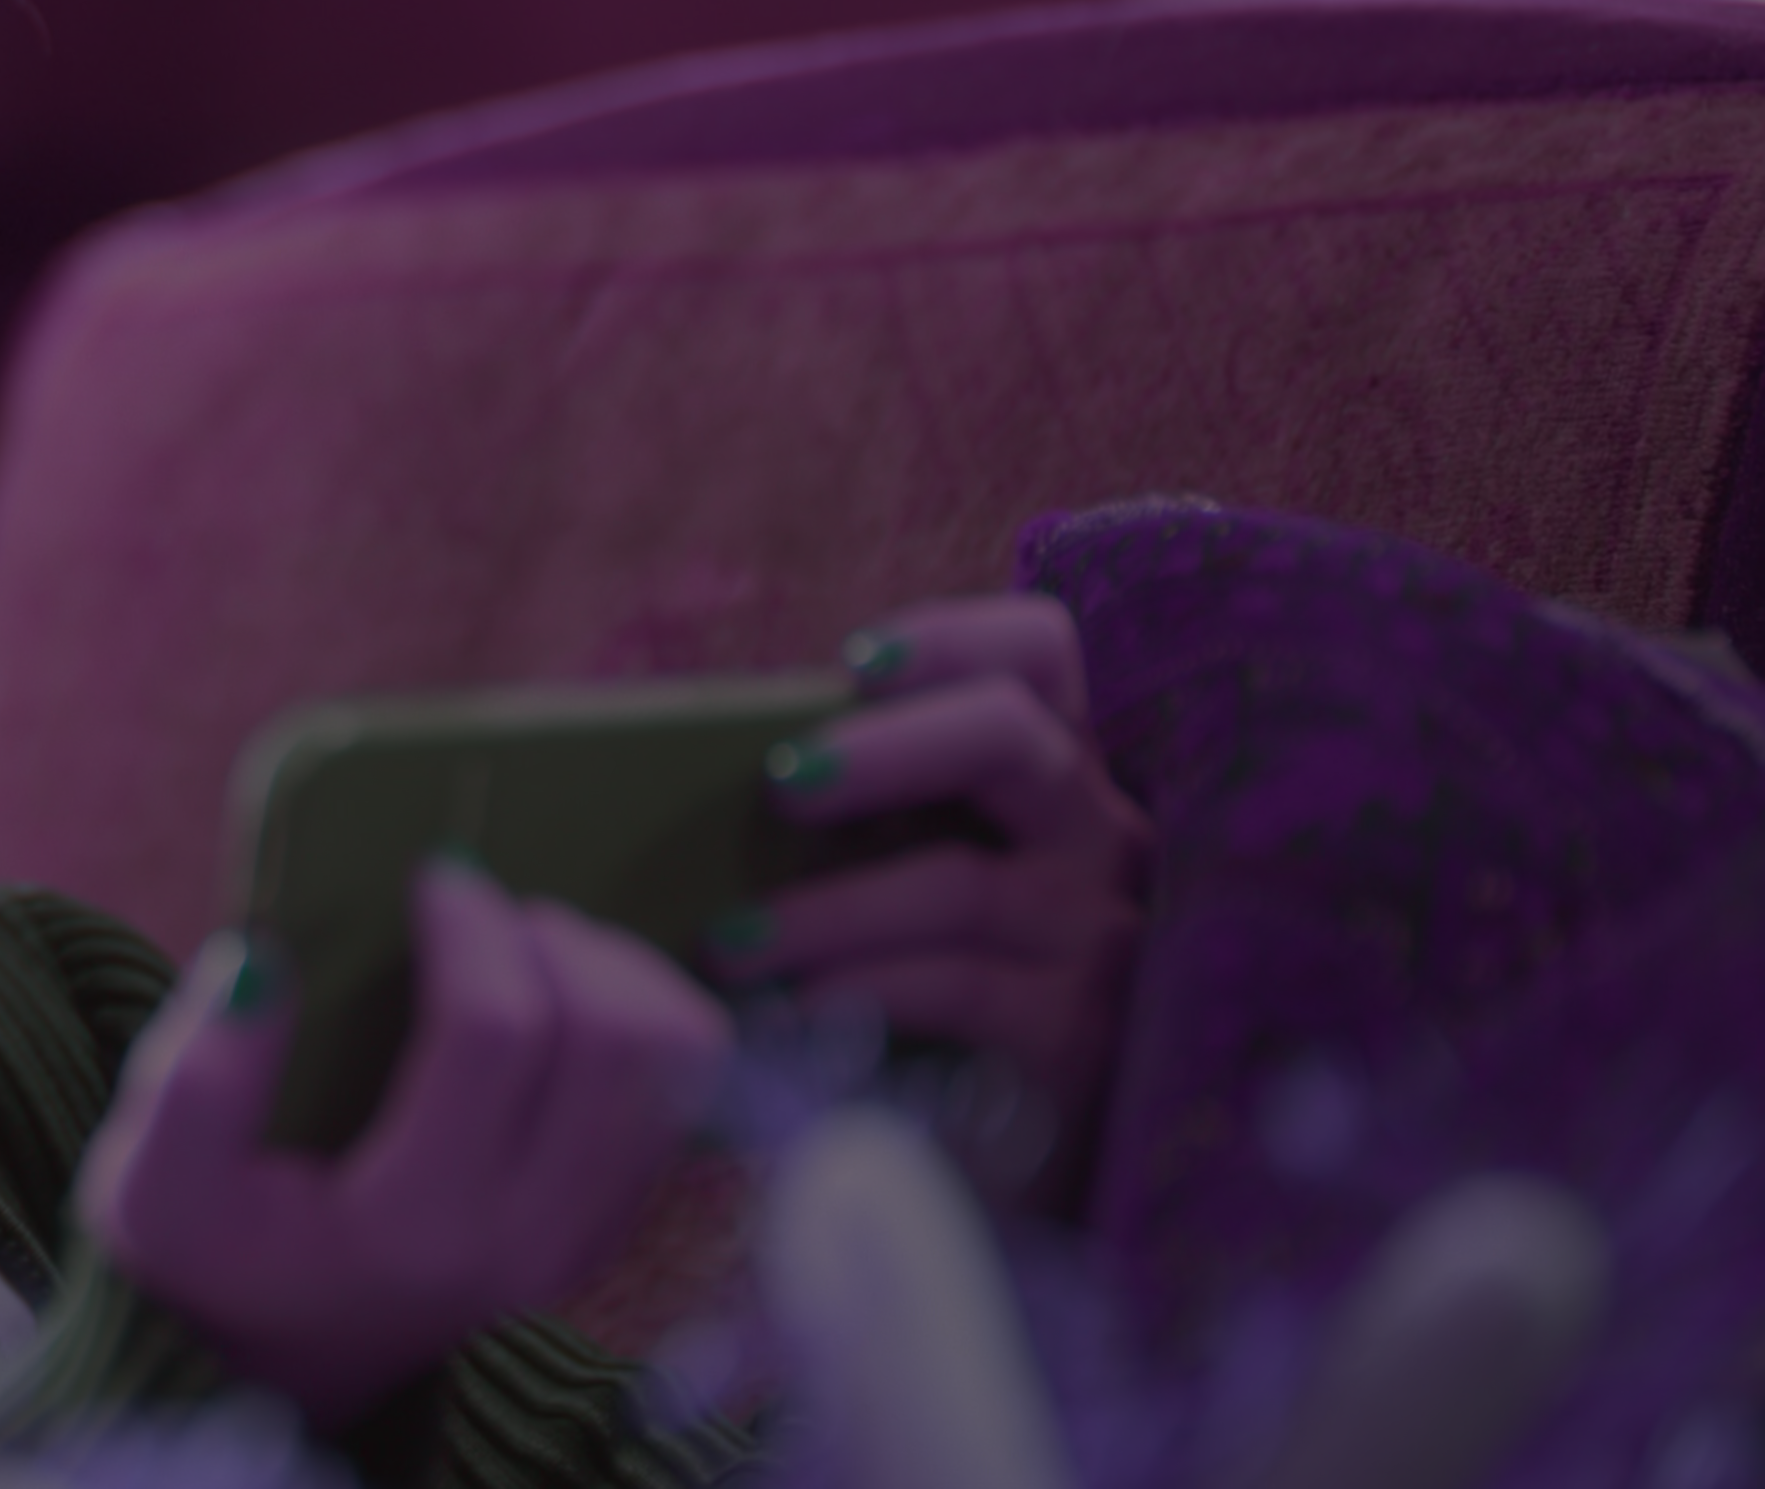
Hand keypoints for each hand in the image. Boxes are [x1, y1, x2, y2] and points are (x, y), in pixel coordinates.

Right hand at [74, 857, 731, 1428]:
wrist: (274, 1372)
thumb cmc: (210, 1264)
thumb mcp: (150, 1189)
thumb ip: (192, 1079)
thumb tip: (261, 954)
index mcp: (413, 1226)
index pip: (496, 1035)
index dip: (474, 929)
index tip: (431, 877)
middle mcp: (523, 1243)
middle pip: (617, 1043)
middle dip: (558, 940)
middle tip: (485, 911)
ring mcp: (579, 1245)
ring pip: (676, 1068)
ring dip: (619, 974)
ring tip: (536, 946)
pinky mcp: (607, 1234)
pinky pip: (684, 1102)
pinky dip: (645, 1025)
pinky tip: (567, 1002)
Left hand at [714, 594, 1151, 1165]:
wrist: (1020, 1172)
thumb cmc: (942, 1006)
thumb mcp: (918, 890)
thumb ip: (866, 823)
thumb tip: (710, 779)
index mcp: (1053, 781)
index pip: (1042, 658)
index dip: (955, 637)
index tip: (854, 660)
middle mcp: (1098, 840)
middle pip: (1010, 736)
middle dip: (884, 746)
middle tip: (781, 786)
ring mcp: (1099, 938)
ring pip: (958, 884)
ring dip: (822, 912)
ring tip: (725, 941)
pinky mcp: (1078, 1037)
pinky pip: (956, 991)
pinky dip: (857, 993)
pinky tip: (788, 1015)